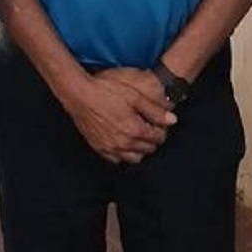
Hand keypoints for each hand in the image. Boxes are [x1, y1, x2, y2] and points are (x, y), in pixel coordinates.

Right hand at [59, 67, 177, 164]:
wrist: (78, 94)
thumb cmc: (105, 91)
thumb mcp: (134, 95)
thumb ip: (154, 110)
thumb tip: (172, 120)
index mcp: (134, 129)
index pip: (158, 138)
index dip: (161, 130)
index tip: (158, 123)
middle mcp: (124, 143)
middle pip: (148, 149)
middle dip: (152, 139)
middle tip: (149, 128)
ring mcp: (110, 147)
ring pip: (134, 158)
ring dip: (139, 149)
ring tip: (137, 136)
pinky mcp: (99, 148)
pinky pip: (117, 159)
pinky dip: (123, 154)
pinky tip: (123, 142)